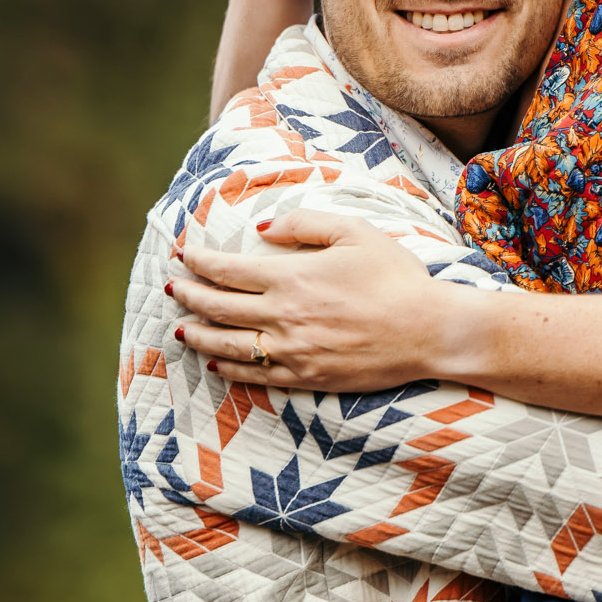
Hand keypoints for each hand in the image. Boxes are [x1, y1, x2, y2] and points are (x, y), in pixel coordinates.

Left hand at [166, 209, 442, 391]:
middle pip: (218, 307)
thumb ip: (304, 224)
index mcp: (292, 276)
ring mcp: (292, 351)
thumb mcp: (355, 232)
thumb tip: (263, 229)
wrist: (429, 332)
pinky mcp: (305, 377)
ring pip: (227, 344)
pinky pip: (254, 375)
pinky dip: (227, 367)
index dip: (198, 261)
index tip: (182, 254)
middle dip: (188, 295)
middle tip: (172, 287)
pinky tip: (215, 361)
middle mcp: (283, 316)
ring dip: (198, 334)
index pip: (227, 269)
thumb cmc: (396, 277)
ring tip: (181, 327)